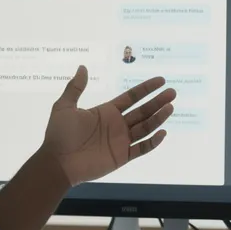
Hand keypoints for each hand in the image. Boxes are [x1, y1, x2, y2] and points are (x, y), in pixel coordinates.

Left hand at [42, 65, 175, 185]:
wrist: (58, 161)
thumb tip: (82, 67)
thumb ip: (75, 88)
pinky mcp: (122, 156)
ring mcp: (121, 141)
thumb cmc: (60, 134)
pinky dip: (153, 142)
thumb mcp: (64, 106)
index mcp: (106, 111)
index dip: (146, 89)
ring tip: (170, 107)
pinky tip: (162, 133)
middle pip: (143, 111)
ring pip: (145, 127)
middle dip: (157, 101)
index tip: (161, 81)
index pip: (131, 97)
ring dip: (158, 118)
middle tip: (172, 92)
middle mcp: (117, 125)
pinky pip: (141, 149)